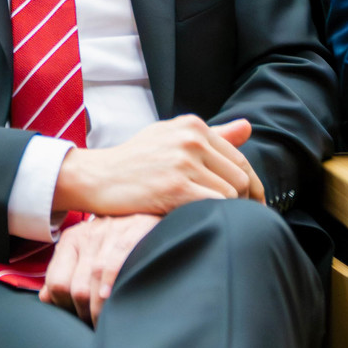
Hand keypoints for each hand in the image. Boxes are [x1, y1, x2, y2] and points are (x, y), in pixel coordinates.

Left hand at [40, 213, 160, 324]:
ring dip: (99, 307)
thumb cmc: (118, 239)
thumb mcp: (87, 252)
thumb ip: (65, 274)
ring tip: (104, 321)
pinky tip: (111, 297)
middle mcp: (87, 235)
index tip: (77, 317)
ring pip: (94, 278)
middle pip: (76, 286)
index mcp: (71, 241)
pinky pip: (116, 260)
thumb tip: (45, 298)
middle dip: (84, 312)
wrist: (151, 206)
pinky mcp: (133, 231)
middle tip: (94, 324)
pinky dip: (111, 281)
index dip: (64, 306)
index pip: (56, 282)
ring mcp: (110, 233)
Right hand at [52, 116, 266, 216]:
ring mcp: (183, 162)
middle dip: (243, 201)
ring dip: (229, 212)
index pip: (240, 158)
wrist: (95, 178)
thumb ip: (211, 134)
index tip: (252, 203)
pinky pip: (216, 205)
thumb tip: (247, 127)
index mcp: (192, 126)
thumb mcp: (168, 137)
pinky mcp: (175, 186)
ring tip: (215, 220)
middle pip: (241, 177)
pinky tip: (204, 221)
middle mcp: (190, 139)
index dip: (251, 185)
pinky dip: (216, 217)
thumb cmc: (133, 161)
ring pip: (232, 194)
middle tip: (237, 219)